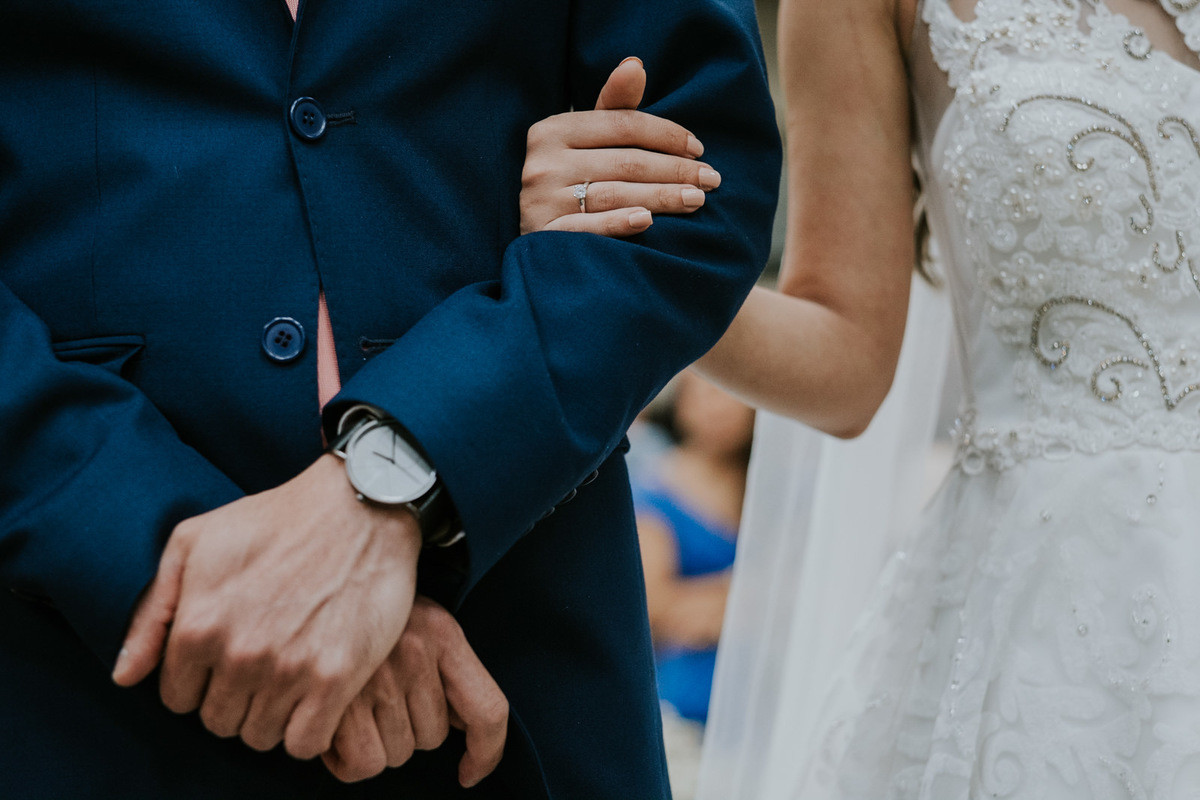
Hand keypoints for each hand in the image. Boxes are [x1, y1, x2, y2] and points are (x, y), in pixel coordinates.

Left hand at [113, 453, 421, 760]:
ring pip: (260, 736)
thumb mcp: (193, 542)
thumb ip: (152, 613)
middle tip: (264, 663)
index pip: (178, 699)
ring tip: (291, 676)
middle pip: (219, 722)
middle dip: (236, 698)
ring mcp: (288, 669)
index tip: (229, 657)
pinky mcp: (336, 678)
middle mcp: (238, 654)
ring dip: (272, 714)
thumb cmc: (275, 520)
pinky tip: (316, 697)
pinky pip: (305, 744)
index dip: (203, 680)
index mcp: (197, 626)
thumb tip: (124, 677)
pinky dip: (308, 731)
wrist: (359, 507)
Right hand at [321, 597, 507, 786]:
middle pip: (432, 738)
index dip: (487, 752)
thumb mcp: (417, 619)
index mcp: (443, 633)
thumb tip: (464, 727)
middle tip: (379, 697)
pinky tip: (335, 731)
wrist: (315, 571)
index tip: (470, 772)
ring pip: (396, 755)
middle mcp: (414, 651)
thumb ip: (444, 668)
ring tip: (354, 708)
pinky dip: (346, 760)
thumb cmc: (365, 607)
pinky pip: (361, 765)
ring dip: (375, 743)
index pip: (488, 710)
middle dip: (407, 729)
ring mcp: (375, 674)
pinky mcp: (336, 698)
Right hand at [520, 56, 721, 237]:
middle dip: (675, 170)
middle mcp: (543, 162)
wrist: (533, 238)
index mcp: (553, 130)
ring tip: (697, 199)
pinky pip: (589, 228)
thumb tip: (635, 65)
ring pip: (615, 194)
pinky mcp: (545, 235)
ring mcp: (541, 200)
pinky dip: (620, 223)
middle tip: (711, 180)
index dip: (666, 134)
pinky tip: (648, 221)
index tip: (699, 150)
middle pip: (625, 162)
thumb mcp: (586, 140)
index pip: (623, 125)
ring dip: (662, 196)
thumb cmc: (570, 180)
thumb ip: (612, 105)